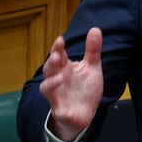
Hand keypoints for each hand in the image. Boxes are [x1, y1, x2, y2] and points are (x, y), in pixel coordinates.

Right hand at [40, 27, 103, 141]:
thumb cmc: (85, 88)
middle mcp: (57, 80)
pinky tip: (63, 106)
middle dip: (51, 63)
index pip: (58, 55)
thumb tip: (95, 29)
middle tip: (57, 56)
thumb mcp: (92, 67)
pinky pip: (57, 110)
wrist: (86, 112)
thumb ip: (92, 50)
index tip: (61, 40)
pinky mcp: (61, 111)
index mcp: (65, 68)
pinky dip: (59, 108)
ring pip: (46, 88)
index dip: (57, 48)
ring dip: (51, 83)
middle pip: (49, 70)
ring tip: (60, 77)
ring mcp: (57, 96)